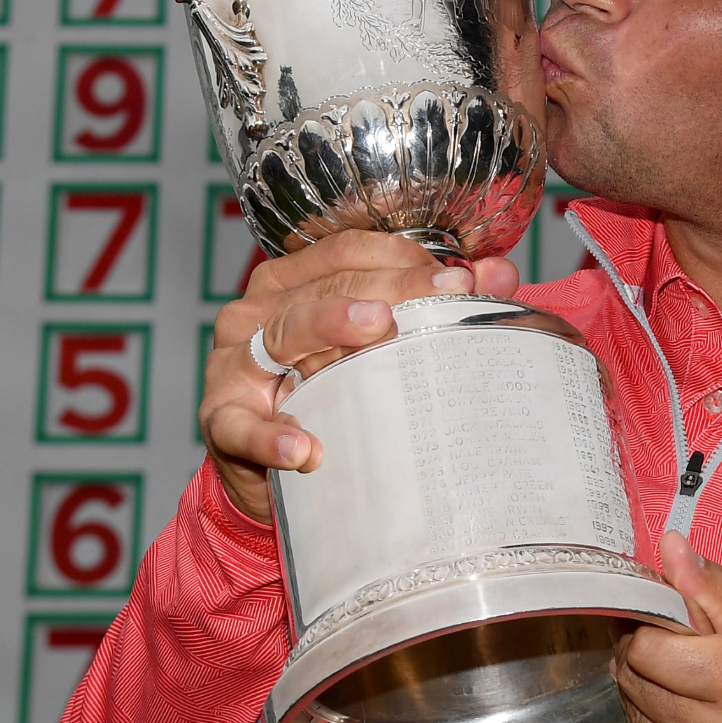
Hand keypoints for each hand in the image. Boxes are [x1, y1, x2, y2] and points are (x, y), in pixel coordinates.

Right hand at [201, 230, 519, 521]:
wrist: (272, 469)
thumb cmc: (328, 394)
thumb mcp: (375, 348)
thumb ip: (432, 305)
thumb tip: (499, 273)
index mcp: (293, 281)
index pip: (347, 252)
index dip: (404, 258)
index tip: (459, 279)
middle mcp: (257, 311)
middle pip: (325, 287)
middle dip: (387, 289)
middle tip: (441, 299)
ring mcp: (234, 364)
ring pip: (283, 334)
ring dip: (329, 329)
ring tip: (376, 332)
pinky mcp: (221, 421)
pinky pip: (242, 427)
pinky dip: (271, 438)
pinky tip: (304, 449)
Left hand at [613, 531, 721, 722]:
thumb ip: (718, 594)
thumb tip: (671, 551)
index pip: (646, 646)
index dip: (644, 628)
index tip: (657, 623)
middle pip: (634, 682)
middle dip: (645, 660)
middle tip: (675, 656)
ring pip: (636, 722)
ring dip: (653, 701)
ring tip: (695, 698)